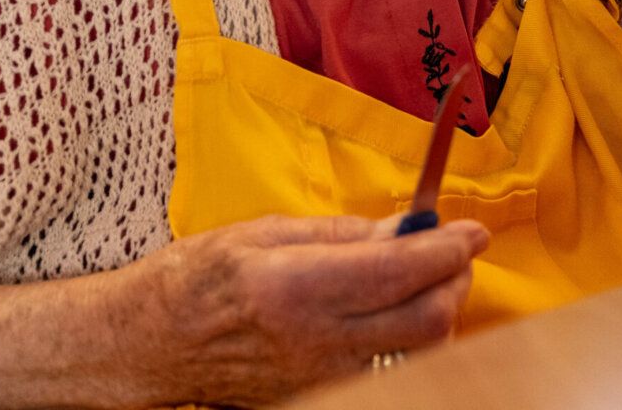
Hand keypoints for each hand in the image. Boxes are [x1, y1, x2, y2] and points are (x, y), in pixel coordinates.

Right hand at [119, 213, 488, 406]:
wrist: (149, 344)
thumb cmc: (196, 278)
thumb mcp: (263, 233)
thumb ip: (343, 233)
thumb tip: (406, 228)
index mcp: (295, 286)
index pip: (402, 270)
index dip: (449, 248)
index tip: (472, 230)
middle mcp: (314, 339)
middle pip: (428, 321)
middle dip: (456, 280)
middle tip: (453, 252)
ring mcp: (321, 376)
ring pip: (420, 352)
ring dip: (440, 312)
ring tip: (425, 279)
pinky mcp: (322, 394)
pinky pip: (391, 369)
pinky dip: (412, 340)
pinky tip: (398, 312)